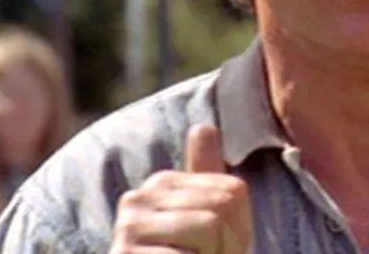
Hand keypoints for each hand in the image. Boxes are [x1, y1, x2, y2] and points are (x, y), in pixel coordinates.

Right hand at [110, 124, 252, 253]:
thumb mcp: (209, 225)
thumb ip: (206, 179)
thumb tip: (203, 126)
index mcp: (162, 184)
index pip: (234, 192)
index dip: (240, 231)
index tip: (217, 251)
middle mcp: (138, 197)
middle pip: (222, 207)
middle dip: (228, 247)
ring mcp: (127, 227)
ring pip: (209, 226)